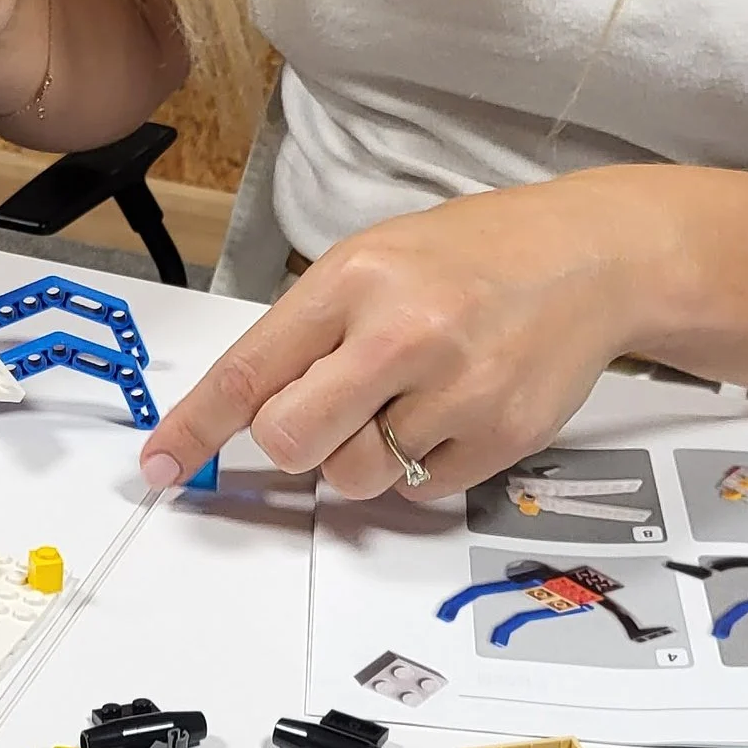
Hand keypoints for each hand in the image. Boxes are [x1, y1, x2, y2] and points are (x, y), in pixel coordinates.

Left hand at [142, 179, 643, 500]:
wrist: (587, 256)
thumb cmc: (469, 258)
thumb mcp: (372, 261)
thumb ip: (308, 333)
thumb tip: (241, 413)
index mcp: (352, 281)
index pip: (248, 372)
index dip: (194, 430)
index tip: (160, 466)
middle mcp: (401, 333)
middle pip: (291, 441)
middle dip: (292, 443)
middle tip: (325, 414)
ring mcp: (456, 387)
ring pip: (354, 477)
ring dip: (360, 458)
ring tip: (401, 403)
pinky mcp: (501, 433)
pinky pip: (421, 491)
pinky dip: (419, 466)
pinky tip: (447, 412)